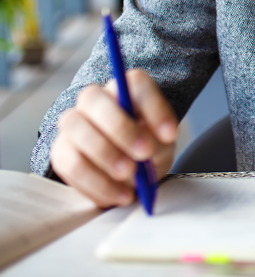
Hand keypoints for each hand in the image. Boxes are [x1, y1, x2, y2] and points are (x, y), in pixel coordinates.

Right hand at [50, 69, 177, 207]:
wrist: (129, 173)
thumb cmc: (148, 150)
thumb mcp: (162, 146)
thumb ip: (158, 143)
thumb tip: (148, 145)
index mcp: (126, 90)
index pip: (134, 82)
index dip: (153, 107)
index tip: (171, 135)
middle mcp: (94, 100)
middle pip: (94, 99)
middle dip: (121, 127)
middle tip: (144, 153)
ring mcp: (73, 123)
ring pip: (77, 128)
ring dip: (105, 153)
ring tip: (130, 175)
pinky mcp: (61, 152)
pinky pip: (72, 164)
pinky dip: (97, 183)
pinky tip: (120, 194)